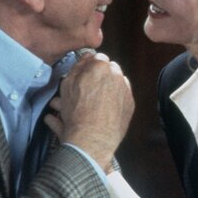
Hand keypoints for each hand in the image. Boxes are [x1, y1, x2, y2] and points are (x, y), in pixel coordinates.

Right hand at [45, 53, 133, 170]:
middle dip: (100, 76)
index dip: (89, 66)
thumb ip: (77, 67)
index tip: (84, 75)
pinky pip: (122, 96)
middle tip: (88, 88)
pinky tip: (104, 109)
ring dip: (107, 87)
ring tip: (94, 101)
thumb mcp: (67, 86)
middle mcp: (116, 75)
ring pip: (116, 82)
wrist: (92, 139)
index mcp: (100, 67)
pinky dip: (115, 100)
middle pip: (109, 69)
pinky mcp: (130, 104)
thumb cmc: (76, 113)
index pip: (97, 57)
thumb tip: (85, 58)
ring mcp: (126, 90)